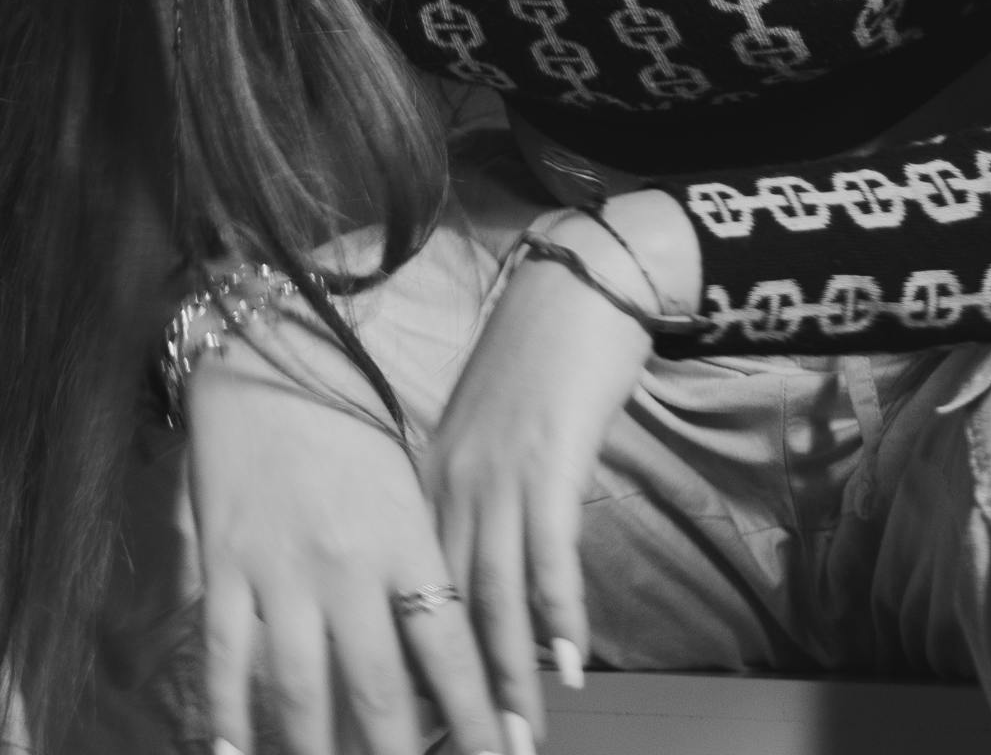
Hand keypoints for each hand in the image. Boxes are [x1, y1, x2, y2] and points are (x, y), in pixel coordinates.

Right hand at [187, 312, 505, 754]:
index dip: (472, 719)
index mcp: (402, 540)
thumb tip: (437, 661)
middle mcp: (346, 566)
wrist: (268, 349)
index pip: (448, 650)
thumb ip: (416, 568)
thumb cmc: (348, 418)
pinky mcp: (223, 564)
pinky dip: (225, 717)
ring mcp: (280, 570)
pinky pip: (223, 658)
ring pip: (301, 693)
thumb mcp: (402, 486)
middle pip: (379, 692)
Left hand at [422, 199, 695, 738]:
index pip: (413, 587)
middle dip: (460, 689)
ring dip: (508, 672)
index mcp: (431, 475)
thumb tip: (474, 568)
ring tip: (517, 737)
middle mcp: (453, 479)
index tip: (418, 720)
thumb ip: (472, 494)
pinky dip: (557, 611)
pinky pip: (547, 551)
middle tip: (469, 751)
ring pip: (491, 591)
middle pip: (446, 603)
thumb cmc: (537, 357)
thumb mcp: (487, 431)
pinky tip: (569, 662)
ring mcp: (499, 470)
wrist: (577, 282)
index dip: (417, 658)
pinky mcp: (548, 459)